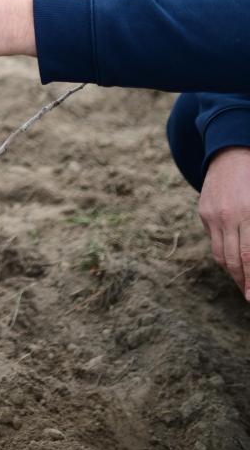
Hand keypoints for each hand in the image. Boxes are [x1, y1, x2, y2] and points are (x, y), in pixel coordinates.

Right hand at [198, 148, 249, 299]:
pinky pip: (213, 240)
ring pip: (219, 254)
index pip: (249, 256)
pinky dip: (223, 254)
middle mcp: (228, 216)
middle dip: (243, 282)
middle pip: (233, 260)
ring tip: (242, 284)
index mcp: (248, 213)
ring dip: (232, 272)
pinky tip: (232, 261)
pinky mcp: (203, 212)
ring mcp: (213, 215)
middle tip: (249, 296)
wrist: (231, 153)